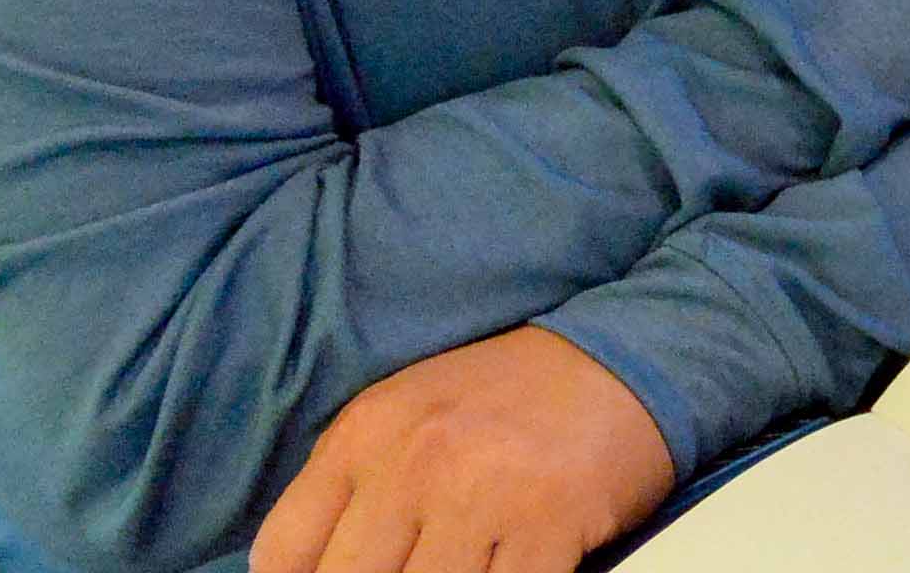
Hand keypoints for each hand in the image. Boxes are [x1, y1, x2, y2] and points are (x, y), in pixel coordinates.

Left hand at [250, 327, 673, 572]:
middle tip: (410, 570)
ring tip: (458, 567)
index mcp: (366, 433)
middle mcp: (415, 462)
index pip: (282, 555)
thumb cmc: (507, 397)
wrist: (626, 357)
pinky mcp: (549, 525)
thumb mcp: (407, 415)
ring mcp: (483, 495)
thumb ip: (349, 486)